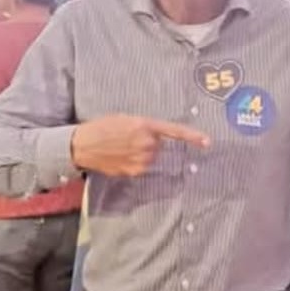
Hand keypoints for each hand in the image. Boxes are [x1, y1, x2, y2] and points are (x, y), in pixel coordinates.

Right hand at [71, 114, 209, 176]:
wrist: (82, 145)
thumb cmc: (102, 128)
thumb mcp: (125, 119)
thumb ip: (144, 127)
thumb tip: (156, 138)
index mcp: (144, 125)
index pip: (174, 131)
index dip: (192, 136)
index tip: (207, 141)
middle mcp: (146, 143)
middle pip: (159, 145)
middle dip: (148, 142)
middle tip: (129, 138)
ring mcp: (141, 159)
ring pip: (150, 157)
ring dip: (141, 153)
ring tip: (122, 148)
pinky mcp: (134, 171)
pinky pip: (142, 167)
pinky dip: (134, 163)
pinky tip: (120, 157)